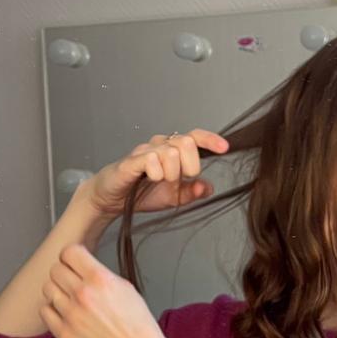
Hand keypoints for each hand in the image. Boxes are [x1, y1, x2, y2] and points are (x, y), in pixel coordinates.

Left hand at [40, 243, 171, 337]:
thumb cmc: (138, 326)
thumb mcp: (125, 288)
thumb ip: (100, 274)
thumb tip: (83, 266)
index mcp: (100, 279)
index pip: (69, 252)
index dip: (72, 257)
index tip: (75, 263)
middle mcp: (83, 294)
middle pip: (55, 269)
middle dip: (65, 273)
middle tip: (74, 283)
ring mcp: (71, 315)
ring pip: (47, 289)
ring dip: (58, 292)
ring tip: (71, 300)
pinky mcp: (64, 334)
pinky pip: (45, 311)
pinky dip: (53, 311)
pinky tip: (66, 315)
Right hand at [84, 128, 228, 218]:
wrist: (111, 200)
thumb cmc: (140, 193)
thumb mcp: (172, 198)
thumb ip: (191, 192)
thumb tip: (209, 187)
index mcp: (172, 151)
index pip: (195, 137)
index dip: (211, 140)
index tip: (225, 148)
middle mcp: (160, 146)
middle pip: (187, 142)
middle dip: (190, 165)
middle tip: (179, 180)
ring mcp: (145, 151)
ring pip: (171, 152)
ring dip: (172, 173)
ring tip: (161, 182)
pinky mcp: (131, 160)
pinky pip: (151, 159)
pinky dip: (156, 172)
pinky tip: (151, 179)